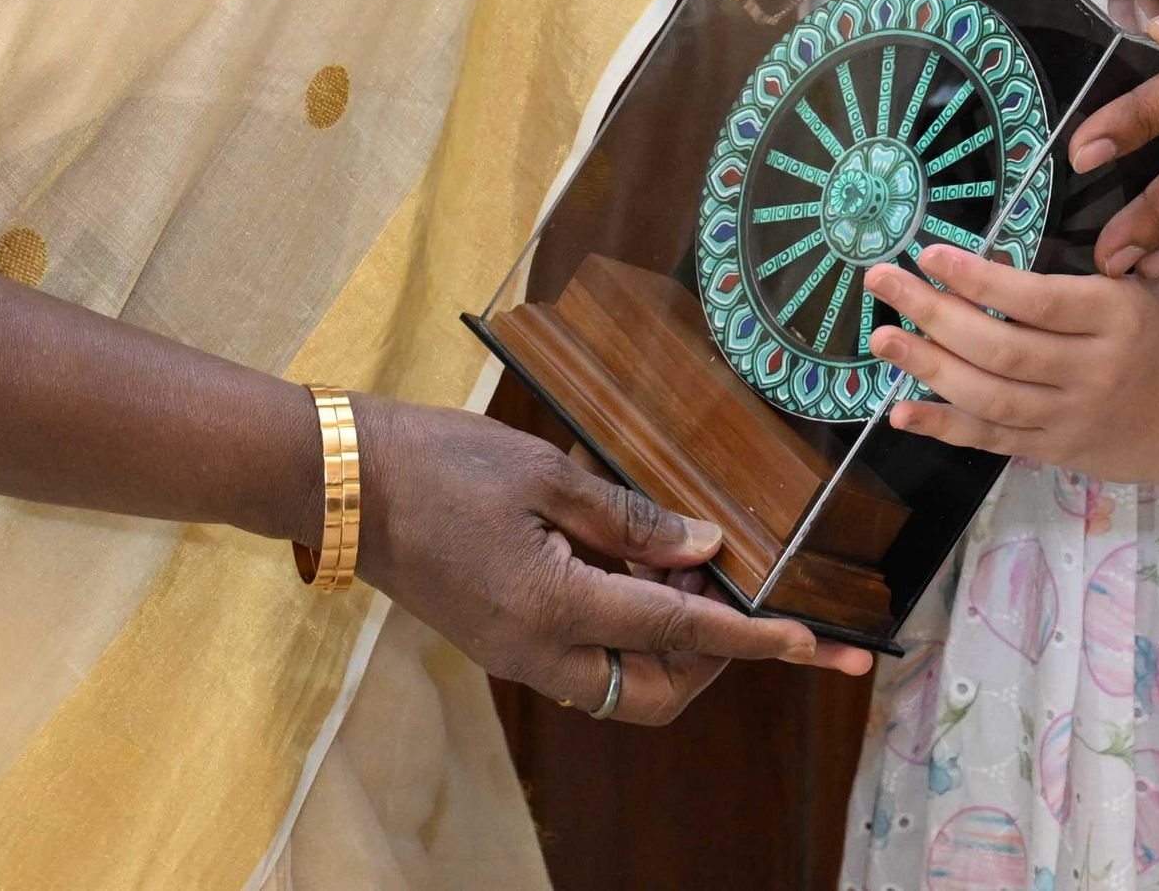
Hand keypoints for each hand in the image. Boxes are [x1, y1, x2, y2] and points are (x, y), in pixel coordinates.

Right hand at [351, 398, 867, 716]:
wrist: (345, 485)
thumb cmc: (444, 464)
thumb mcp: (551, 477)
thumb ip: (633, 522)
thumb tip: (704, 553)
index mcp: (555, 607)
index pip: (680, 637)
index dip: (754, 641)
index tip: (812, 646)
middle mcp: (538, 652)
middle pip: (655, 693)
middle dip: (710, 659)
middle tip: (733, 593)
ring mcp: (516, 657)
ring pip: (622, 686)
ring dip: (669, 647)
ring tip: (686, 571)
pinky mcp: (502, 644)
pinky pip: (586, 662)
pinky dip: (628, 631)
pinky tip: (641, 570)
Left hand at [862, 242, 1158, 480]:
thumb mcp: (1152, 279)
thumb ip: (1100, 251)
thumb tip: (1029, 218)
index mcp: (1116, 316)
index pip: (1037, 300)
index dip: (979, 279)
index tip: (930, 252)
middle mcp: (1092, 370)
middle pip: (1000, 347)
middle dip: (933, 313)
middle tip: (881, 280)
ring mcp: (1071, 417)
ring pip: (988, 397)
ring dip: (927, 367)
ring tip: (880, 338)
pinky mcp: (1056, 450)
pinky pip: (992, 439)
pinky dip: (943, 426)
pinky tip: (899, 410)